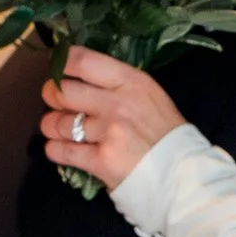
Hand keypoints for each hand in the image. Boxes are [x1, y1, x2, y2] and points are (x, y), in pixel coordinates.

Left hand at [41, 47, 182, 190]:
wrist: (183, 176)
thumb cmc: (167, 134)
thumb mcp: (150, 96)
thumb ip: (118, 84)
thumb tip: (82, 77)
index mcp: (131, 82)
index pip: (83, 61)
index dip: (62, 63)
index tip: (58, 70)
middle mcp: (117, 103)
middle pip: (63, 91)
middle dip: (52, 96)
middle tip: (55, 101)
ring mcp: (108, 132)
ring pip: (59, 123)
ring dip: (53, 125)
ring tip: (58, 128)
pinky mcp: (101, 161)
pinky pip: (62, 151)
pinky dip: (55, 149)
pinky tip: (59, 148)